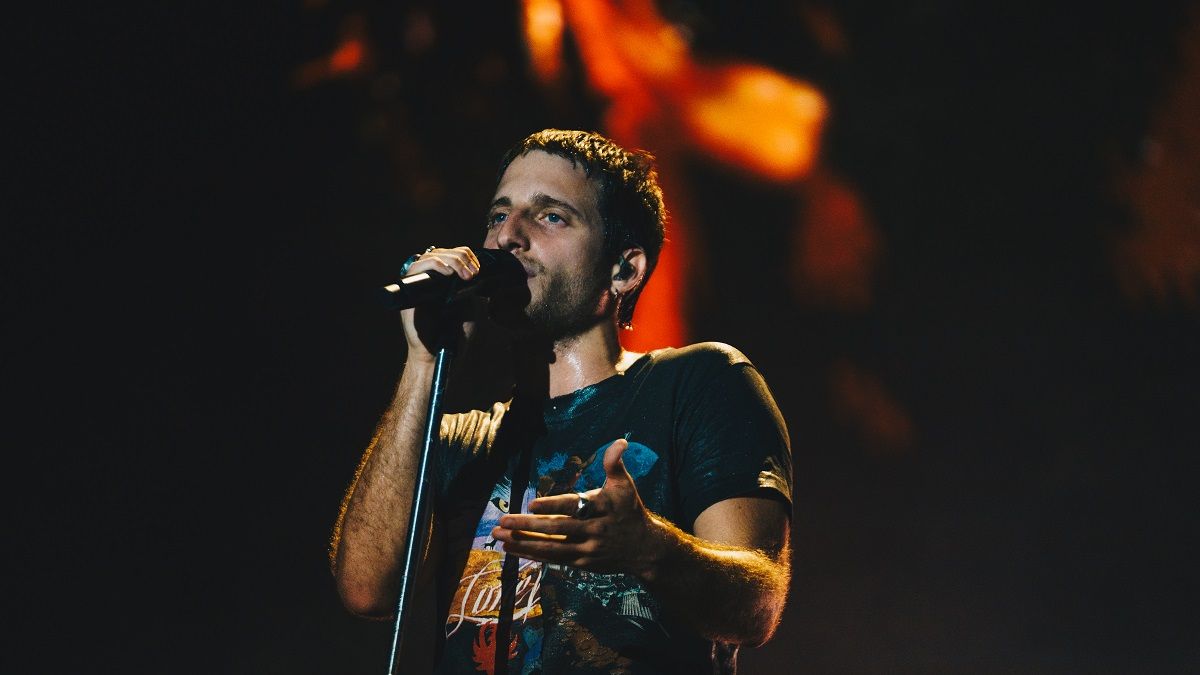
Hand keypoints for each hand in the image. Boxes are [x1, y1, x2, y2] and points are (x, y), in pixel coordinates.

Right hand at [400, 246, 480, 361]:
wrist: (439, 355)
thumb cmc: (454, 336)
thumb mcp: (470, 307)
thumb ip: (470, 288)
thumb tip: (475, 268)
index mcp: (446, 282)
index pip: (452, 256)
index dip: (466, 256)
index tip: (477, 269)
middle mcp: (431, 281)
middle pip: (443, 252)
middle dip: (461, 257)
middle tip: (473, 272)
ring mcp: (419, 285)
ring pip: (431, 256)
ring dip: (451, 259)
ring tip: (464, 274)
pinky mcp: (409, 292)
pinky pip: (416, 268)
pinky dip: (433, 265)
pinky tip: (447, 272)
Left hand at [492, 439, 665, 577]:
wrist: (645, 549)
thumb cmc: (630, 510)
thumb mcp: (625, 485)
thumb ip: (615, 464)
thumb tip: (620, 442)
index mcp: (601, 508)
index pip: (574, 507)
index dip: (553, 506)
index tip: (531, 505)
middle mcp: (593, 530)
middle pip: (557, 529)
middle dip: (527, 526)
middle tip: (502, 521)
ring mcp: (587, 550)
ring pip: (552, 548)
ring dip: (523, 543)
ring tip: (499, 536)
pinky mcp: (582, 563)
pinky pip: (554, 558)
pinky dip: (533, 554)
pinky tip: (514, 549)